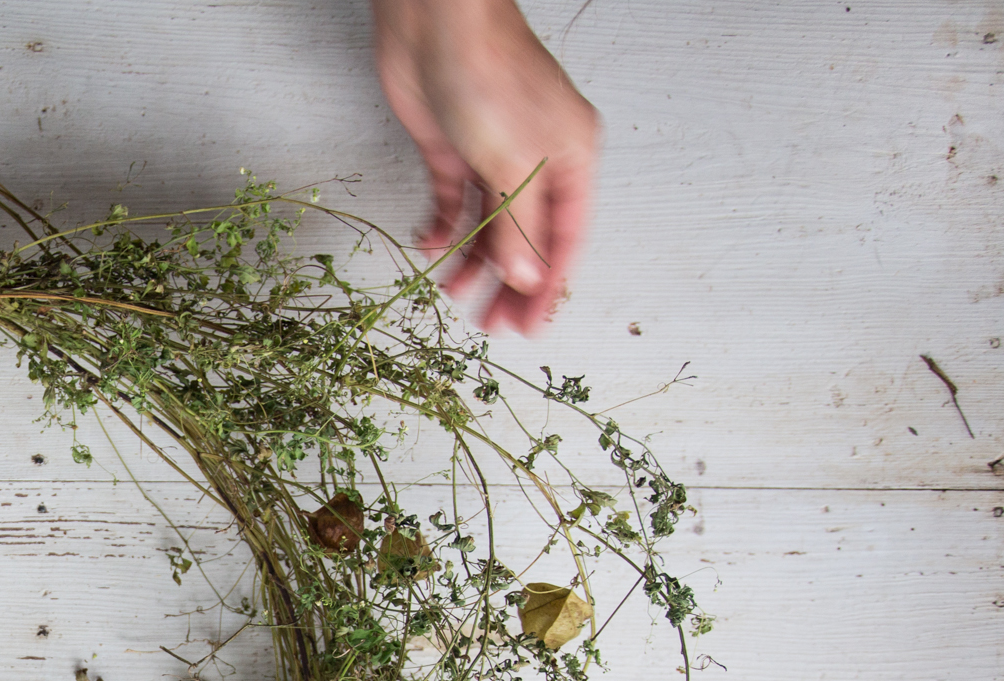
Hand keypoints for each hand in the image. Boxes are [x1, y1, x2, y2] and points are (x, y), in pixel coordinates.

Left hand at [371, 0, 599, 333]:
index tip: (528, 327)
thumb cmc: (487, 71)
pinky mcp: (452, 149)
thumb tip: (526, 279)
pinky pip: (453, 202)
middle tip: (489, 324)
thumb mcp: (512, 163)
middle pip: (527, 237)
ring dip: (472, 260)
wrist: (435, 20)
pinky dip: (443, 227)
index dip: (548, 287)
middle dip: (509, 283)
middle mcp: (537, 159)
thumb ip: (519, 226)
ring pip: (488, 225)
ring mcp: (493, 154)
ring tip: (453, 294)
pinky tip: (431, 248)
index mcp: (572, 158)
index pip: (565, 239)